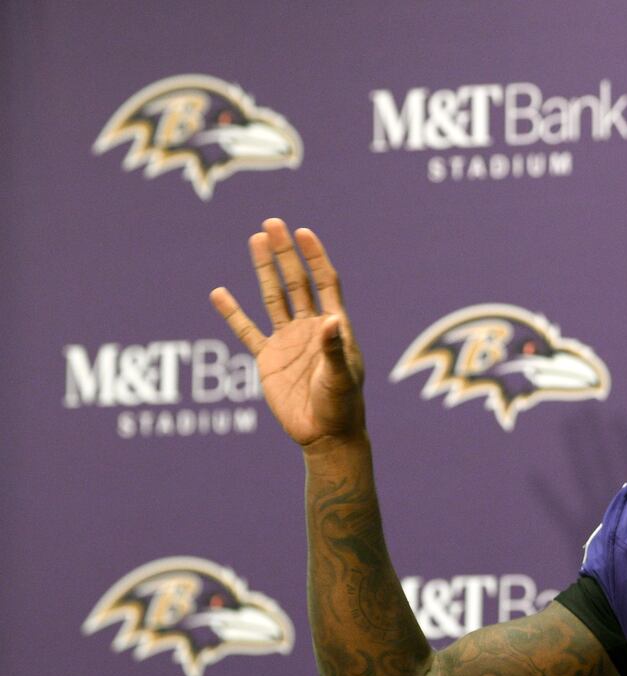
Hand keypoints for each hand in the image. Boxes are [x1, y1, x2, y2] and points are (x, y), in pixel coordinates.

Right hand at [210, 219, 364, 450]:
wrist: (325, 435)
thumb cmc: (342, 407)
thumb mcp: (340, 378)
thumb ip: (333, 349)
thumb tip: (331, 319)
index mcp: (335, 328)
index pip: (325, 283)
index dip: (315, 257)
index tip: (303, 232)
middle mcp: (311, 328)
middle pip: (297, 282)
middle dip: (285, 254)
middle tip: (272, 224)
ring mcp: (288, 341)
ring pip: (274, 298)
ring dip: (264, 270)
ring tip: (256, 239)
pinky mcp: (269, 359)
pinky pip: (247, 331)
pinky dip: (233, 313)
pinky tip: (219, 292)